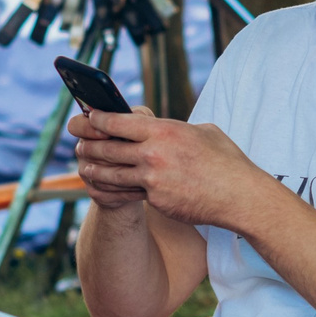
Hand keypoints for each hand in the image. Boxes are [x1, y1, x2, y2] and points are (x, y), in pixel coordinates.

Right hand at [70, 105, 155, 211]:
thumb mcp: (141, 125)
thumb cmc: (143, 141)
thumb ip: (136, 118)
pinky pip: (105, 192)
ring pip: (98, 173)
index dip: (89, 129)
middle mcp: (83, 149)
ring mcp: (86, 172)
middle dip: (113, 153)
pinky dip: (125, 190)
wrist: (143, 174)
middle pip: (88, 151)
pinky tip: (142, 188)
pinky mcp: (94, 191)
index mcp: (89, 129)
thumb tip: (133, 117)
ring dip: (122, 173)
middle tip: (135, 156)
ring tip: (144, 173)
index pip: (76, 125)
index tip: (107, 133)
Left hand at [70, 111, 274, 230]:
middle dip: (87, 143)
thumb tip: (159, 128)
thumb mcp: (202, 132)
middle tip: (76, 141)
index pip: (118, 121)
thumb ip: (175, 129)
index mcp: (164, 130)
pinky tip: (103, 186)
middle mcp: (153, 154)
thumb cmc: (226, 161)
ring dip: (92, 168)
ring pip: (110, 173)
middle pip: (107, 147)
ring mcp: (152, 180)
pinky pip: (127, 193)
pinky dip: (112, 189)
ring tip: (83, 165)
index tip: (86, 116)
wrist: (239, 196)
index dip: (97, 118)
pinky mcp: (155, 201)